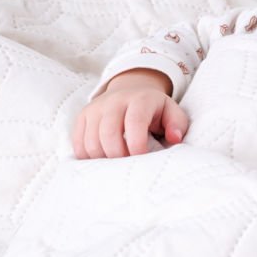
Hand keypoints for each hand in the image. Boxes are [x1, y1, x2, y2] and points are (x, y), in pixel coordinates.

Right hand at [72, 69, 187, 159]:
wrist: (130, 90)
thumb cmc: (154, 109)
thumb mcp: (172, 112)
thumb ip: (178, 124)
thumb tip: (174, 138)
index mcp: (139, 100)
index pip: (134, 122)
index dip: (137, 145)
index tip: (142, 159)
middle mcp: (114, 101)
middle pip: (108, 134)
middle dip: (119, 156)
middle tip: (128, 166)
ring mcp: (95, 108)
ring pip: (91, 141)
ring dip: (103, 159)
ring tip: (117, 163)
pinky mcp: (82, 117)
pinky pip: (78, 143)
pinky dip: (89, 157)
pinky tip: (102, 159)